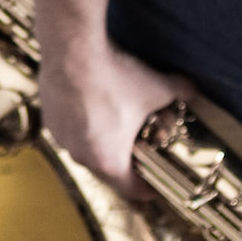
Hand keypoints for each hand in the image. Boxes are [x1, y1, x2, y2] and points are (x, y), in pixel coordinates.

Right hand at [29, 0, 190, 201]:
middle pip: (107, 172)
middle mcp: (81, 156)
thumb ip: (179, 92)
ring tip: (113, 126)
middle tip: (138, 153)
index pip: (132, 188)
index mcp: (109, 160)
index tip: (155, 185)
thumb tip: (192, 90)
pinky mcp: (49, 120)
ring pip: (85, 151)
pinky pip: (69, 132)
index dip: (147, 188)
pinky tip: (90, 107)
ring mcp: (62, 139)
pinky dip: (81, 126)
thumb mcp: (157, 87)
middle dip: (124, 164)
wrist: (73, 51)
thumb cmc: (114, 77)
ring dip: (99, 144)